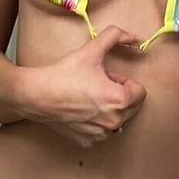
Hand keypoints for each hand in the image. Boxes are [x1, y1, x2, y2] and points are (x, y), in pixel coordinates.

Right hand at [24, 25, 146, 147]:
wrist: (37, 95)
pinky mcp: (89, 141)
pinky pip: (103, 131)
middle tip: (98, 85)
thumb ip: (115, 37)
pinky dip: (97, 122)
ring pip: (118, 120)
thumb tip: (134, 37)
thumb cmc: (64, 74)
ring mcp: (101, 134)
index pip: (140, 92)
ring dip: (110, 109)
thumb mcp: (91, 49)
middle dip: (119, 95)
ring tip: (90, 97)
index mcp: (120, 100)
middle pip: (131, 107)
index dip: (124, 81)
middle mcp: (114, 121)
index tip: (108, 77)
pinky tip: (82, 110)